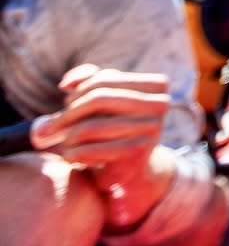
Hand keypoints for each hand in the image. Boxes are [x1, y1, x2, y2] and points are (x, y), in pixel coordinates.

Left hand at [32, 64, 169, 178]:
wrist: (130, 166)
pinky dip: (72, 154)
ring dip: (67, 137)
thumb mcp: (105, 99)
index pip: (105, 79)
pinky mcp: (137, 153)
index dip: (78, 91)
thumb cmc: (114, 126)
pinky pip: (91, 150)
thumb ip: (88, 81)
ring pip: (91, 126)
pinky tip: (72, 157)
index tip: (67, 103)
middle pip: (99, 99)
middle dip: (68, 114)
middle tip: (50, 128)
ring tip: (64, 144)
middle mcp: (160, 104)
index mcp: (156, 85)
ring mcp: (152, 128)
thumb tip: (66, 84)